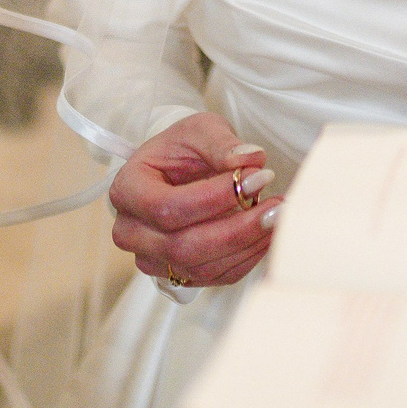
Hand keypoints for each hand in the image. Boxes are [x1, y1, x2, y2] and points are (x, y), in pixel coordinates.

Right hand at [110, 112, 278, 288]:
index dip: (214, 199)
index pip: (167, 207)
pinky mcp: (178, 275)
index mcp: (127, 189)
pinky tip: (268, 233)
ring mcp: (152, 259)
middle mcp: (131, 231)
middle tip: (277, 207)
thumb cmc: (182, 148)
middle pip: (184, 246)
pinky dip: (247, 257)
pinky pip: (217, 276)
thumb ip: (222, 144)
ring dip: (248, 245)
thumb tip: (250, 159)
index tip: (257, 178)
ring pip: (203, 267)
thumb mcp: (198, 130)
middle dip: (238, 229)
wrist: (175, 170)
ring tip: (279, 217)